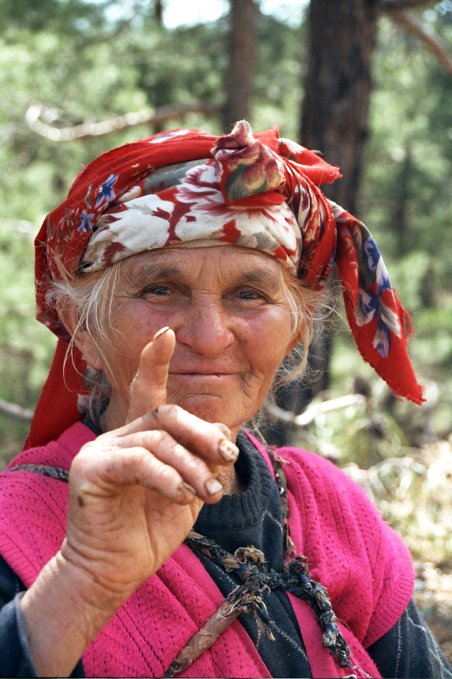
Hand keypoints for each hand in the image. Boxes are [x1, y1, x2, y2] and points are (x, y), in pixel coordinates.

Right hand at [63, 326, 238, 599]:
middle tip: (228, 458)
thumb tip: (229, 432)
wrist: (115, 571)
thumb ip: (203, 461)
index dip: (155, 361)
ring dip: (192, 465)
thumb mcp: (189, 490)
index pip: (147, 391)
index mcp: (140, 437)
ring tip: (209, 492)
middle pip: (166, 414)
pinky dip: (167, 477)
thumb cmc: (150, 530)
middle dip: (203, 433)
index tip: (167, 332)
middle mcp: (118, 436)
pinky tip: (182, 497)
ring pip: (158, 439)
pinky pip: (138, 460)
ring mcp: (101, 450)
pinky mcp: (92, 470)